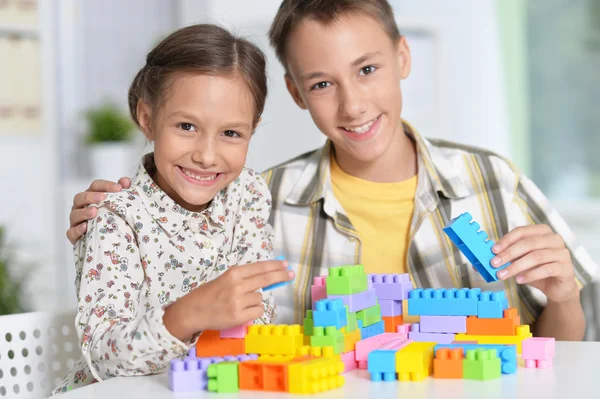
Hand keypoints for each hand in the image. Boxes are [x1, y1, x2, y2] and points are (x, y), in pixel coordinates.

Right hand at [66, 177, 130, 243]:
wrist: (109, 242)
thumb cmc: (113, 219)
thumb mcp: (120, 206)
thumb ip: (123, 192)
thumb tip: (125, 181)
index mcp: (92, 197)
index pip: (95, 186)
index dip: (105, 185)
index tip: (119, 188)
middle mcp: (81, 207)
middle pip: (80, 197)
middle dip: (91, 196)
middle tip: (102, 197)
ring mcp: (76, 222)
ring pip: (74, 214)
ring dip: (84, 212)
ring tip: (94, 212)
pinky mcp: (74, 236)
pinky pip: (71, 232)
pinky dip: (77, 230)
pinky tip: (85, 227)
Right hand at [163, 259, 293, 339]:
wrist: (193, 311)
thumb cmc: (210, 294)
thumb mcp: (226, 280)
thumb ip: (245, 278)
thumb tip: (269, 278)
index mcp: (233, 273)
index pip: (259, 267)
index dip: (274, 266)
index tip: (285, 265)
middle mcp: (237, 285)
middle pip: (266, 279)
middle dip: (280, 276)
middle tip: (291, 274)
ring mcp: (238, 301)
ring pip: (260, 298)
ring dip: (255, 301)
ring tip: (239, 303)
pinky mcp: (239, 316)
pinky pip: (257, 311)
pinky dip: (253, 312)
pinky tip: (241, 312)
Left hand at [491, 224, 577, 302]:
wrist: (557, 287)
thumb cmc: (537, 270)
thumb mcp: (520, 260)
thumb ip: (509, 256)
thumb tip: (489, 257)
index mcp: (542, 232)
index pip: (522, 231)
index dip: (506, 240)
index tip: (494, 250)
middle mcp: (554, 239)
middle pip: (528, 243)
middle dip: (509, 253)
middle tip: (494, 263)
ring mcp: (562, 253)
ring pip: (536, 256)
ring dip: (516, 266)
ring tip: (503, 274)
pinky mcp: (566, 268)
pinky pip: (547, 269)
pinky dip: (530, 275)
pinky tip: (519, 280)